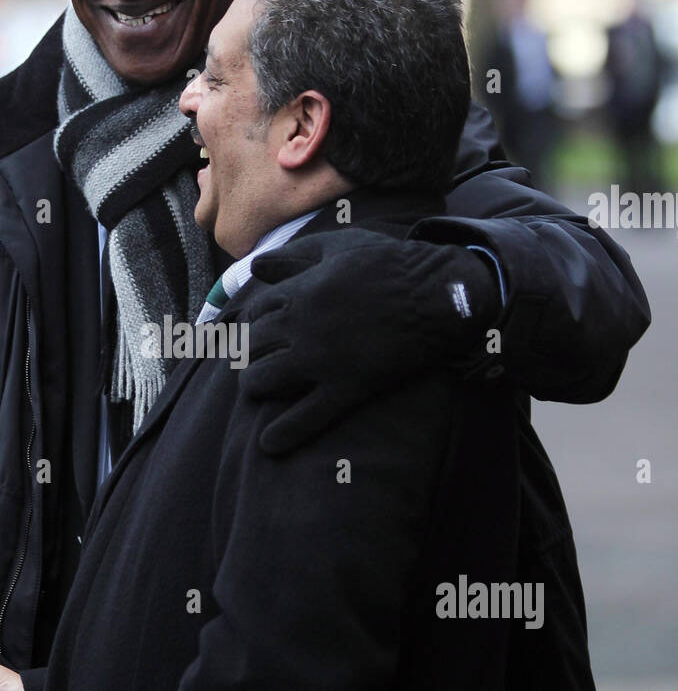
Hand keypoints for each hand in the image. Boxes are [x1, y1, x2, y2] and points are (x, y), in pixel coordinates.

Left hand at [242, 228, 497, 454]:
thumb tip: (255, 267)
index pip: (255, 313)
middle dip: (252, 355)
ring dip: (257, 386)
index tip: (264, 331)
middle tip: (260, 361)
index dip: (256, 323)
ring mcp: (322, 360)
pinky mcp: (346, 388)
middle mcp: (301, 327)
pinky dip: (285, 433)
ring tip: (263, 389)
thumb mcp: (339, 246)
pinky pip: (307, 417)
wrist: (438, 295)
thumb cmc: (390, 264)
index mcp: (299, 292)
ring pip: (265, 381)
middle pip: (254, 347)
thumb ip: (294, 255)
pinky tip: (270, 444)